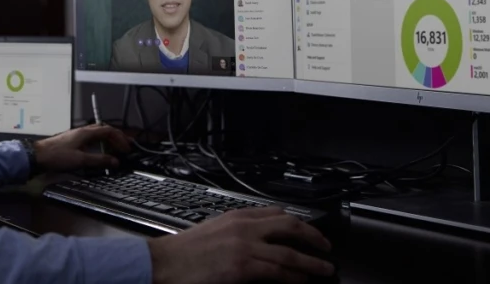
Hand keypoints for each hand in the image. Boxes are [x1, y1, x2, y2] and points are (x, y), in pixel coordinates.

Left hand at [31, 124, 129, 172]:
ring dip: (109, 141)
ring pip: (98, 134)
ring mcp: (77, 135)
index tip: (127, 149)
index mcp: (86, 132)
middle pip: (104, 130)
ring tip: (116, 149)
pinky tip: (100, 151)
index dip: (120, 139)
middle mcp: (83, 131)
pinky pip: (92, 139)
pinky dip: (100, 144)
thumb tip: (116, 162)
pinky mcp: (73, 141)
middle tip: (126, 148)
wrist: (38, 156)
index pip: (108, 130)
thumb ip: (99, 160)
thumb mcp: (81, 160)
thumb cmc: (59, 156)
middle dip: (116, 138)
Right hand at [148, 206, 333, 283]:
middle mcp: (244, 227)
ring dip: (311, 261)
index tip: (306, 228)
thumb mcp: (213, 231)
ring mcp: (245, 246)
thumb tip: (255, 241)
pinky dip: (294, 276)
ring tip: (324, 269)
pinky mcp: (243, 266)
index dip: (296, 221)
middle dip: (312, 235)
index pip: (275, 212)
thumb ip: (235, 232)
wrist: (164, 263)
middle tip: (325, 245)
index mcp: (236, 216)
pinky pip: (278, 270)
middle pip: (289, 225)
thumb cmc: (182, 252)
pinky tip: (303, 279)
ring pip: (289, 252)